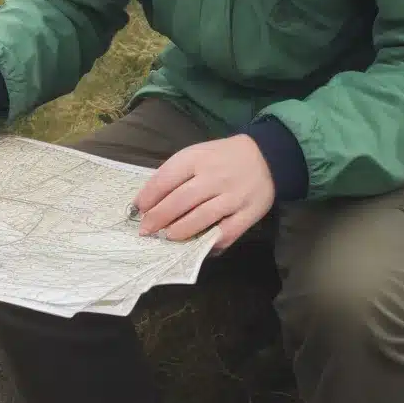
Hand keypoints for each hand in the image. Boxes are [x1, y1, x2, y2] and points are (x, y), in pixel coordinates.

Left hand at [132, 135, 275, 250]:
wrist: (265, 155)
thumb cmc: (222, 157)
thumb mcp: (197, 154)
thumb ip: (176, 173)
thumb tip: (150, 199)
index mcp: (197, 158)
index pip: (166, 178)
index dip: (149, 196)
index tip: (137, 210)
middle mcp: (214, 176)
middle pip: (180, 200)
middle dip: (159, 218)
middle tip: (146, 230)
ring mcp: (232, 196)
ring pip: (201, 218)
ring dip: (180, 231)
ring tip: (167, 238)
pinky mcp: (248, 213)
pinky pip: (227, 233)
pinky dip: (211, 243)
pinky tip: (198, 248)